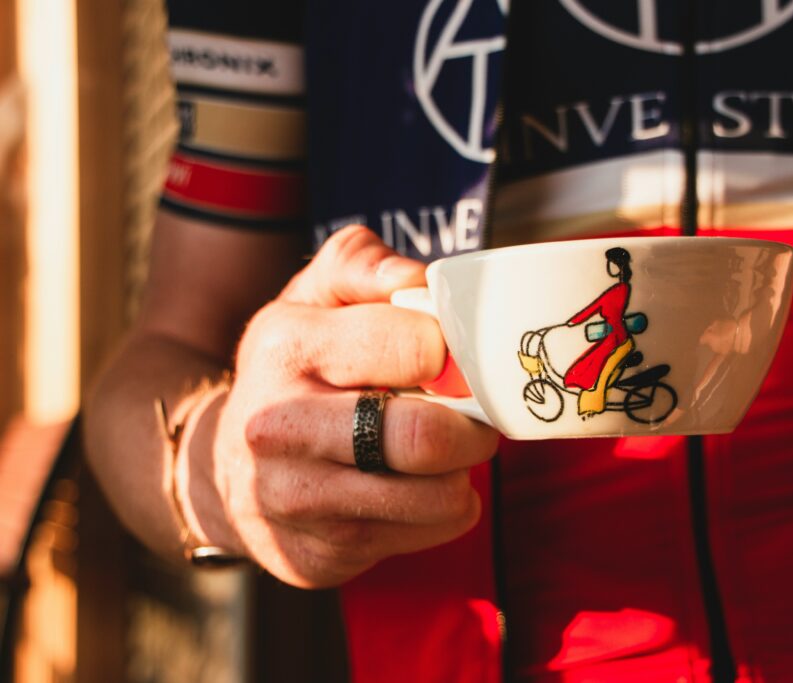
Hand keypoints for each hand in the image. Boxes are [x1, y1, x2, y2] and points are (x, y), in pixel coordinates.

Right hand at [177, 226, 499, 587]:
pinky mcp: (317, 555)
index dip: (456, 354)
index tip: (457, 361)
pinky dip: (441, 512)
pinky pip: (425, 535)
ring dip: (462, 474)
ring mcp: (295, 499)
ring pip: (436, 497)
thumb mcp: (312, 297)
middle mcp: (279, 426)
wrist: (222, 467)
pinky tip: (415, 489)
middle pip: (423, 438)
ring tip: (446, 454)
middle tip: (476, 418)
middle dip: (474, 428)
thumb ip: (363, 264)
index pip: (417, 348)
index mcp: (287, 346)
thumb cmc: (292, 369)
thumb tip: (419, 279)